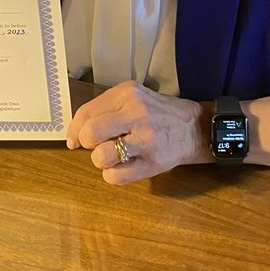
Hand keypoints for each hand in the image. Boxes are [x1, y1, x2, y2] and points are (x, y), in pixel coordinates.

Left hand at [66, 79, 209, 183]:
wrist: (196, 128)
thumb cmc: (159, 114)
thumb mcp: (134, 99)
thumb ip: (106, 109)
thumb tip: (75, 134)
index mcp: (128, 94)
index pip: (86, 112)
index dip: (73, 130)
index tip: (73, 140)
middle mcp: (137, 113)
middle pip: (90, 134)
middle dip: (87, 144)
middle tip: (97, 145)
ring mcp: (145, 139)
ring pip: (100, 156)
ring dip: (101, 160)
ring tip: (114, 155)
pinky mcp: (152, 163)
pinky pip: (115, 176)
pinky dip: (113, 175)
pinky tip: (125, 166)